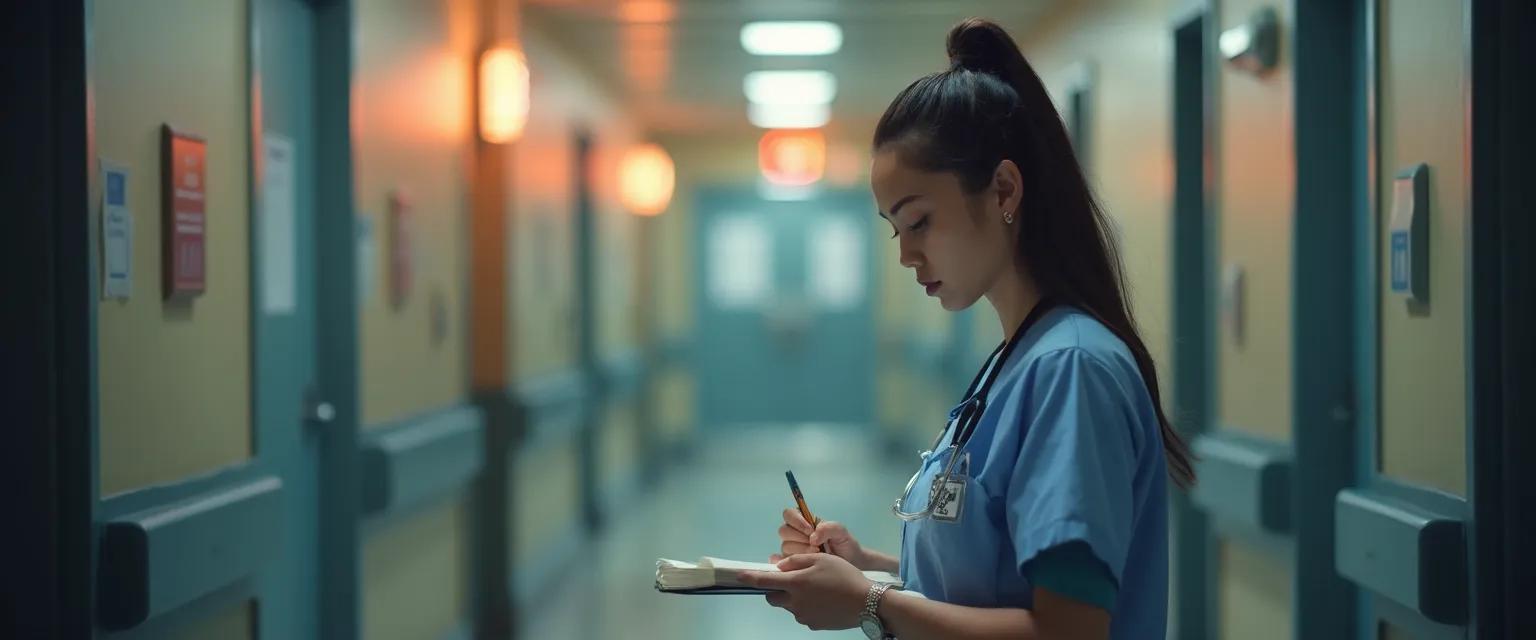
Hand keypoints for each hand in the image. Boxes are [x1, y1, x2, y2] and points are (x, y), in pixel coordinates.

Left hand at [738, 554, 872, 630]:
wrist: (867, 603)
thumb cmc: (844, 576)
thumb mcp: (822, 559)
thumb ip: (797, 562)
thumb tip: (780, 568)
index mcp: (796, 583)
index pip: (764, 581)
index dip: (750, 578)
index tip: (739, 576)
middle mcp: (795, 602)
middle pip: (773, 598)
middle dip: (776, 590)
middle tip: (793, 581)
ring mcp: (803, 616)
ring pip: (788, 606)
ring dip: (793, 598)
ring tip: (817, 590)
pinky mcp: (812, 625)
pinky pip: (802, 614)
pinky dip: (806, 607)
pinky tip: (823, 601)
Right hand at [773, 508, 869, 568]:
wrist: (850, 565)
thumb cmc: (845, 545)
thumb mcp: (841, 532)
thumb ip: (829, 528)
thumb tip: (813, 537)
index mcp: (805, 522)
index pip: (789, 514)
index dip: (796, 521)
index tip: (810, 530)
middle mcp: (795, 534)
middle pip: (784, 531)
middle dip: (799, 538)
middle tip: (816, 546)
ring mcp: (792, 549)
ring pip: (785, 546)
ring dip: (801, 551)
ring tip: (816, 555)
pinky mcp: (791, 564)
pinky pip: (781, 561)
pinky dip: (787, 562)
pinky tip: (801, 564)